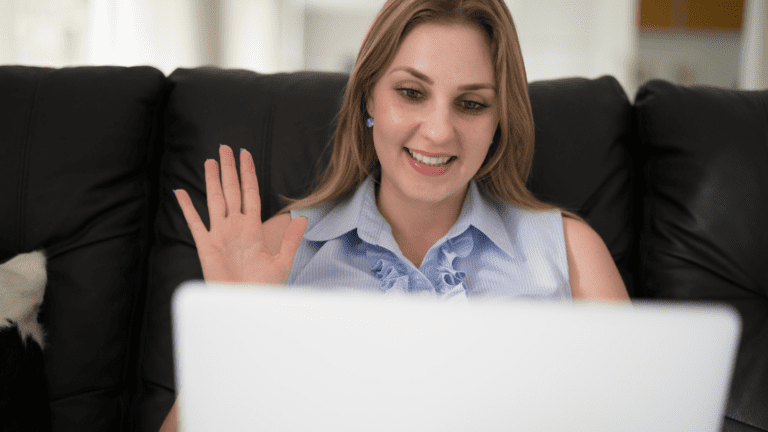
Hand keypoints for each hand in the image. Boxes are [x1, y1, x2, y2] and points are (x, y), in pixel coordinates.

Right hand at [174, 145, 307, 284]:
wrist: (246, 306)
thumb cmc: (264, 289)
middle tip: (225, 148)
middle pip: (231, 191)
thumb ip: (289, 239)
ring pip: (214, 201)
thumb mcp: (282, 262)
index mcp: (253, 229)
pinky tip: (181, 192)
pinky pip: (194, 223)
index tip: (245, 154)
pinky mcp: (205, 246)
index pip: (250, 194)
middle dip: (229, 169)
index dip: (248, 173)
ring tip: (210, 161)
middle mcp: (235, 228)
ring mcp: (219, 235)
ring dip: (212, 181)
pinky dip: (187, 208)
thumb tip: (302, 217)